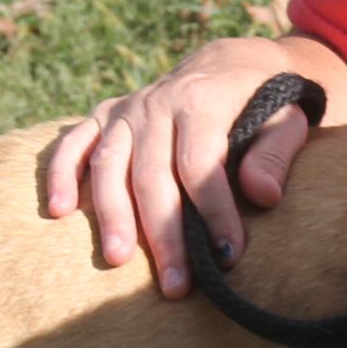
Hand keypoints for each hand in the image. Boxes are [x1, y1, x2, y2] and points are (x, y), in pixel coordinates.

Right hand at [42, 38, 315, 297]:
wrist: (231, 62)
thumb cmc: (264, 102)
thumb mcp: (287, 119)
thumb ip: (276, 153)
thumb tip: (263, 196)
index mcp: (202, 100)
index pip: (200, 164)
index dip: (213, 212)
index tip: (227, 255)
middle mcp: (157, 103)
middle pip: (152, 174)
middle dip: (164, 233)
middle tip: (176, 285)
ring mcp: (126, 110)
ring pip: (109, 165)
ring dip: (112, 215)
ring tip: (117, 260)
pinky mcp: (104, 115)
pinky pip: (73, 143)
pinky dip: (60, 173)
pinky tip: (59, 211)